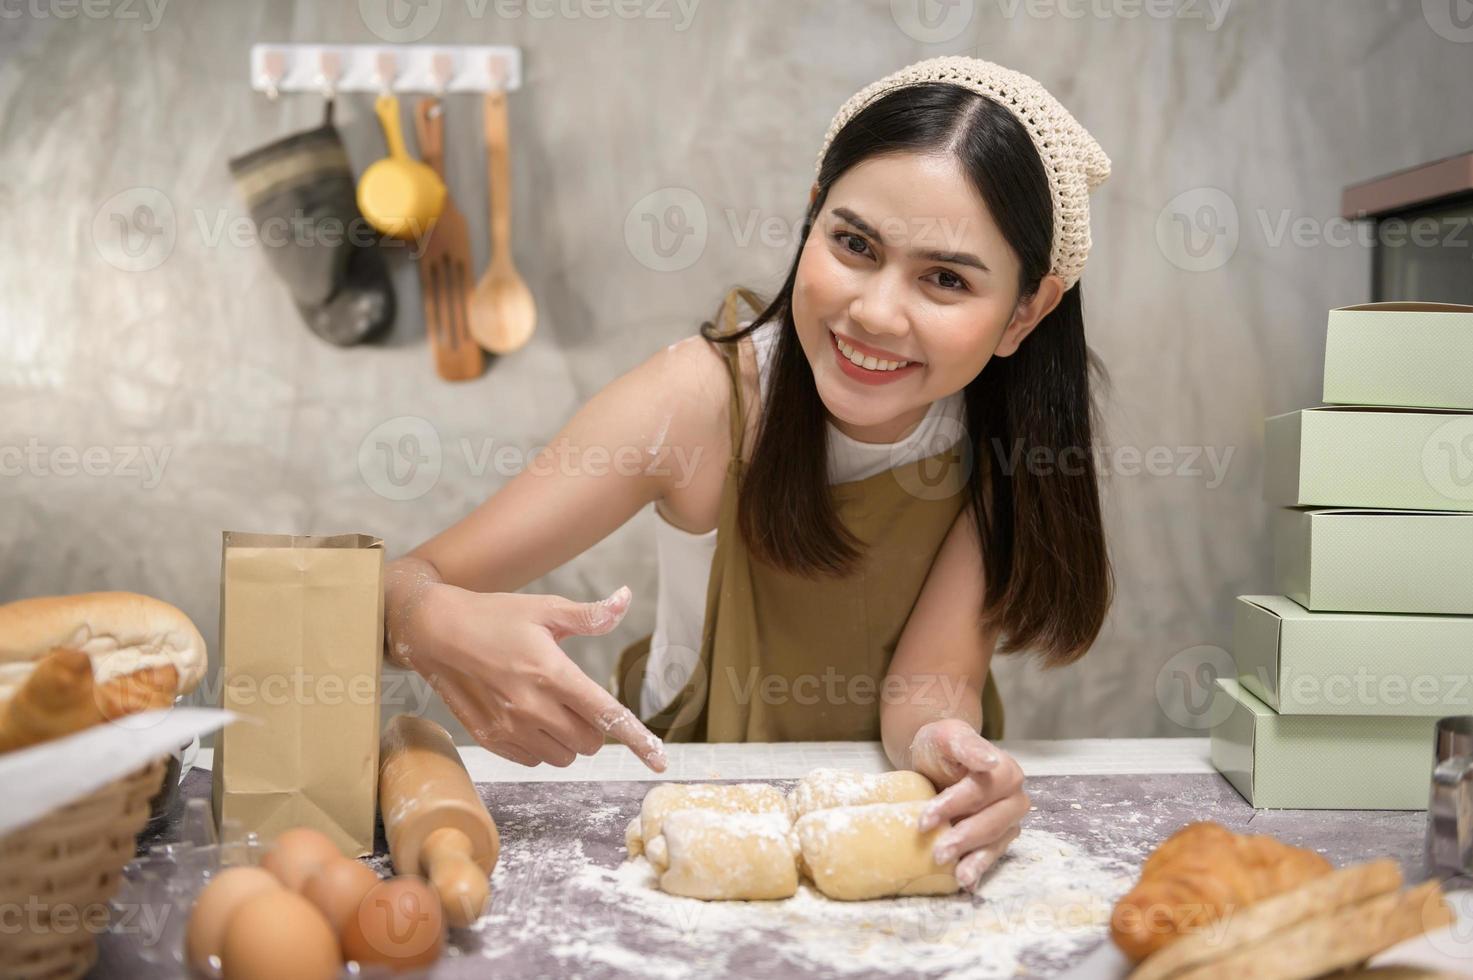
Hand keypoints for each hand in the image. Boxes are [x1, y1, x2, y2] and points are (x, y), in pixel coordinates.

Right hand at [392, 578, 666, 772]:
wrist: (434, 631)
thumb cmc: (493, 615)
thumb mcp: (544, 608)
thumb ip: (589, 615)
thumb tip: (625, 599)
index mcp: (552, 672)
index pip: (607, 715)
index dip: (639, 740)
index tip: (660, 762)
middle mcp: (531, 705)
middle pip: (589, 741)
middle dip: (594, 726)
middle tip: (576, 698)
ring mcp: (508, 726)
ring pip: (563, 756)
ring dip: (568, 739)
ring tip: (550, 706)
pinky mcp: (489, 739)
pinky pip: (534, 759)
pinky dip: (541, 745)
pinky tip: (529, 717)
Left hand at [909, 718, 1028, 891]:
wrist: (935, 759)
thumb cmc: (941, 746)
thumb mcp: (948, 737)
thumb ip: (968, 746)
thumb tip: (991, 760)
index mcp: (1006, 771)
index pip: (981, 791)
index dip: (954, 805)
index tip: (925, 819)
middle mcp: (1014, 798)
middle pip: (991, 821)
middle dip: (964, 837)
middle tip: (937, 853)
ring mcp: (1008, 821)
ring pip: (995, 843)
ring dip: (976, 860)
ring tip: (957, 876)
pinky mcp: (998, 839)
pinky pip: (991, 855)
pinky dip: (979, 869)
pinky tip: (966, 883)